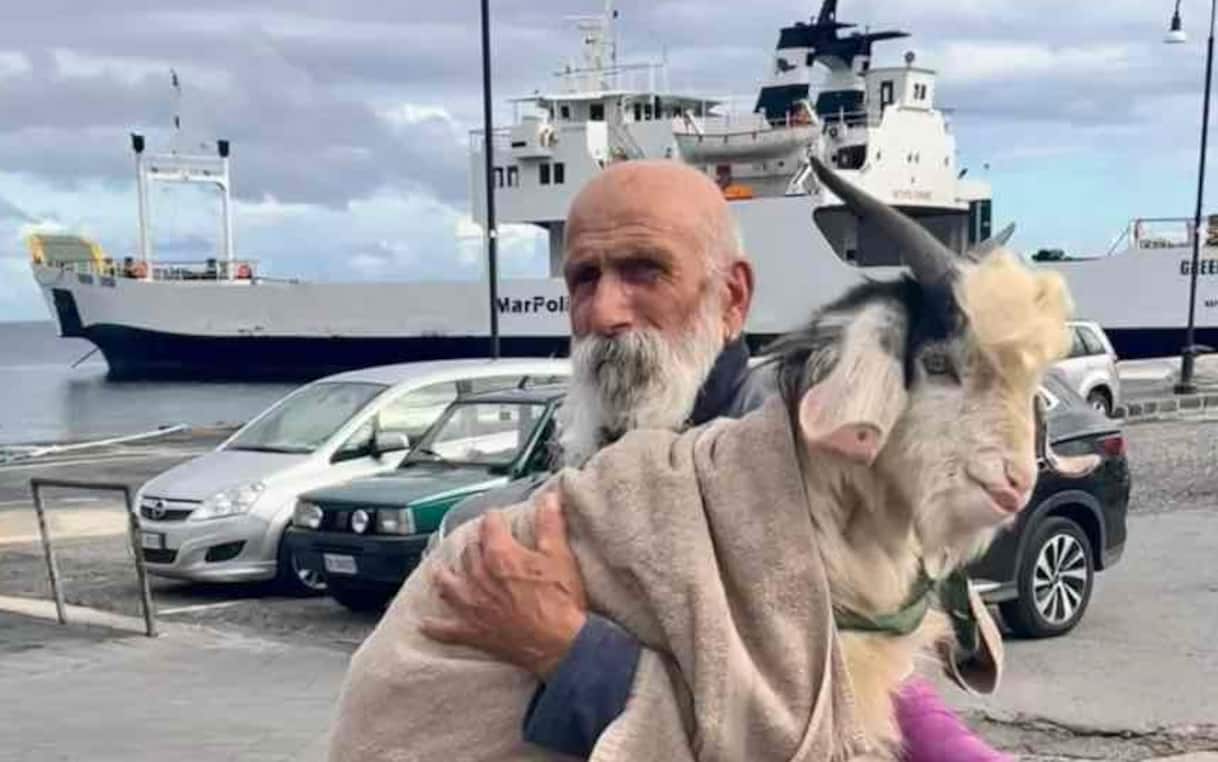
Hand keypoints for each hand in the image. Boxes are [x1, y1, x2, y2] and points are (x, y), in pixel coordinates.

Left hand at [421, 491, 588, 678]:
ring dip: (445, 577)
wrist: (560, 644)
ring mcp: (472, 606)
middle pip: (468, 552)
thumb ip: (550, 523)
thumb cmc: (561, 600)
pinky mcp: (473, 631)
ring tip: (441, 573)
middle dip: (474, 544)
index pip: (490, 526)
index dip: (494, 519)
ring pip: (448, 584)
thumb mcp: (560, 556)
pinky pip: (446, 629)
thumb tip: (549, 496)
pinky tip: (426, 624)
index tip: (496, 517)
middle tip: (480, 543)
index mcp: (500, 555)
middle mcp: (479, 577)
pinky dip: (435, 626)